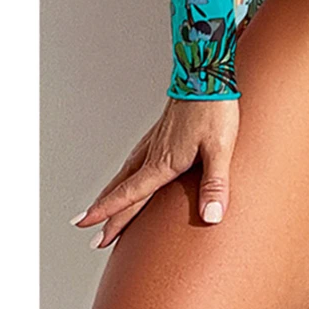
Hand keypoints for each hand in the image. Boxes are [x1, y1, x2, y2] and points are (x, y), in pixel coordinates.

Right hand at [69, 97, 239, 248]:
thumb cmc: (215, 109)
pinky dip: (125, 173)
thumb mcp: (220, 149)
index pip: (131, 194)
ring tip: (100, 207)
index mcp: (164, 162)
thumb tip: (211, 218)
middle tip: (91, 235)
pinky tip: (128, 171)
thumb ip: (215, 184)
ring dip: (112, 193)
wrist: (207, 73)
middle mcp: (154, 153)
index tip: (87, 226)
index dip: (110, 212)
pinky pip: (136, 158)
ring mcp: (155, 141)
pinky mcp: (162, 132)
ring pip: (126, 173)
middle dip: (107, 213)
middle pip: (124, 188)